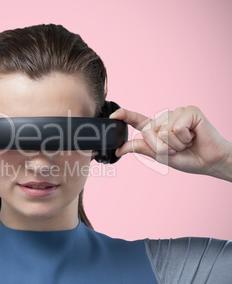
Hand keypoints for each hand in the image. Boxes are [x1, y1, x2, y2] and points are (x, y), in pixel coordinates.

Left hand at [110, 106, 231, 179]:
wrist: (211, 161)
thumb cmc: (188, 158)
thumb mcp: (161, 156)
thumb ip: (143, 148)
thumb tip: (120, 148)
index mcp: (157, 128)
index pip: (138, 120)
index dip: (125, 116)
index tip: (113, 116)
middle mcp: (166, 118)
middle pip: (149, 132)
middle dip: (162, 147)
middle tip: (178, 148)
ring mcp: (178, 112)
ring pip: (162, 131)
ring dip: (175, 143)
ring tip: (187, 142)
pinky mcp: (190, 111)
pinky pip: (176, 128)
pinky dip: (184, 138)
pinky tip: (194, 136)